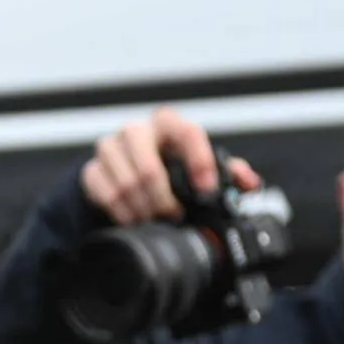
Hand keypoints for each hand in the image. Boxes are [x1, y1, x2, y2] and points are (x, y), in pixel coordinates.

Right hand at [79, 109, 257, 227]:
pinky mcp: (93, 168)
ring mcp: (111, 147)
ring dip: (143, 210)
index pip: (187, 133)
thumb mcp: (200, 165)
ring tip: (154, 220)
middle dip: (164, 201)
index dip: (199, 163)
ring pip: (126, 185)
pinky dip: (122, 213)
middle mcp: (138, 130)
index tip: (207, 190)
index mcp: (169, 123)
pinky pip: (105, 195)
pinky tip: (134, 219)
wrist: (125, 168)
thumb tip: (250, 183)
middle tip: (175, 216)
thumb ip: (229, 172)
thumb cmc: (169, 165)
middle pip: (149, 169)